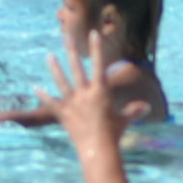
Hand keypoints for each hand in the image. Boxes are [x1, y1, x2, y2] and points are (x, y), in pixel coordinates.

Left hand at [39, 30, 149, 154]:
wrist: (98, 149)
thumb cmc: (113, 134)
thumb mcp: (124, 120)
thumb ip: (133, 111)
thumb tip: (146, 107)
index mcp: (101, 91)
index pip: (99, 64)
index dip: (97, 47)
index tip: (93, 33)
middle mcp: (85, 93)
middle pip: (77, 67)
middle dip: (71, 50)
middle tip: (65, 36)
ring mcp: (73, 103)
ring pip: (62, 81)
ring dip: (55, 68)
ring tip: (49, 56)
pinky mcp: (64, 114)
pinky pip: (52, 103)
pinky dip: (43, 95)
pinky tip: (36, 88)